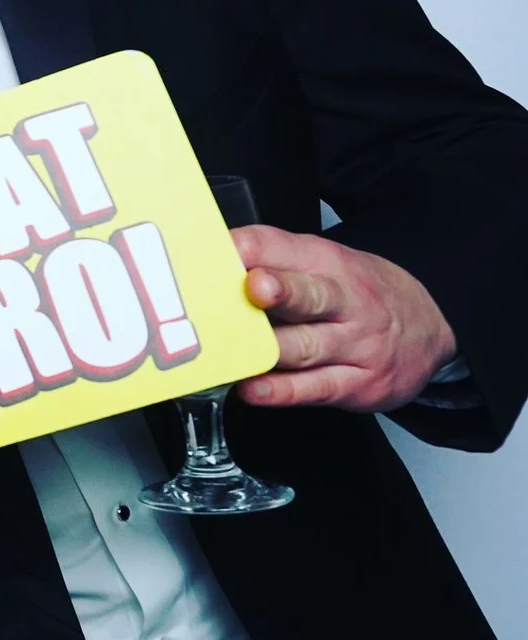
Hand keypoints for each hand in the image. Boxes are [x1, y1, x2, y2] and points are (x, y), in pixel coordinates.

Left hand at [229, 225, 457, 412]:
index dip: (252, 248)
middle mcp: (345, 302)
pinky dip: (281, 391)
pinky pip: (315, 388)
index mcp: (328, 263)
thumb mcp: (323, 262)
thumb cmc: (358, 293)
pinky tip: (253, 390)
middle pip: (310, 295)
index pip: (284, 248)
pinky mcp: (358, 384)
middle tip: (252, 288)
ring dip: (268, 348)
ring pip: (307, 346)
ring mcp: (354, 345)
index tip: (222, 250)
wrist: (431, 325)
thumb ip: (270, 260)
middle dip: (280, 291)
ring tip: (234, 349)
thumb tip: (208, 261)